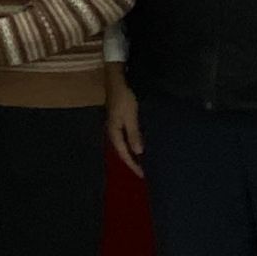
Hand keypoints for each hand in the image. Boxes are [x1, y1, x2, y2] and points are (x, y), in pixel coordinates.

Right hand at [105, 63, 143, 177]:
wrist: (117, 80)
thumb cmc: (124, 98)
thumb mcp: (130, 116)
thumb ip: (133, 134)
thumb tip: (138, 153)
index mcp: (113, 131)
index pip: (123, 153)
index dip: (133, 165)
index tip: (143, 175)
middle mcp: (112, 130)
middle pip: (121, 150)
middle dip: (131, 161)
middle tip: (143, 172)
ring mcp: (115, 124)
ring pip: (123, 143)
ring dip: (132, 153)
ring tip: (142, 161)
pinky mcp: (120, 118)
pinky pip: (126, 136)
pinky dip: (132, 143)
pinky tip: (139, 143)